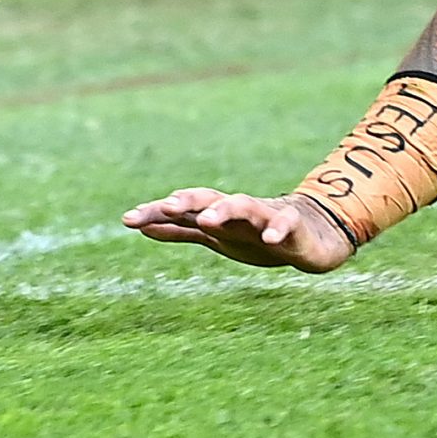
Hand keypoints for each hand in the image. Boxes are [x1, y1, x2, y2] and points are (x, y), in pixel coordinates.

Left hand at [122, 188, 355, 272]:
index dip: (156, 212)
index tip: (127, 220)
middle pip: (210, 198)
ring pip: (244, 205)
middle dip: (188, 201)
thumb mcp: (214, 237)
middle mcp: (237, 211)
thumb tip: (142, 227)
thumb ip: (181, 231)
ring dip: (225, 210)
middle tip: (167, 206)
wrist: (309, 236)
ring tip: (208, 219)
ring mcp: (265, 216)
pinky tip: (271, 239)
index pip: (183, 208)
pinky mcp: (293, 225)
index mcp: (217, 215)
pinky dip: (277, 229)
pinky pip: (285, 224)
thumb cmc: (255, 234)